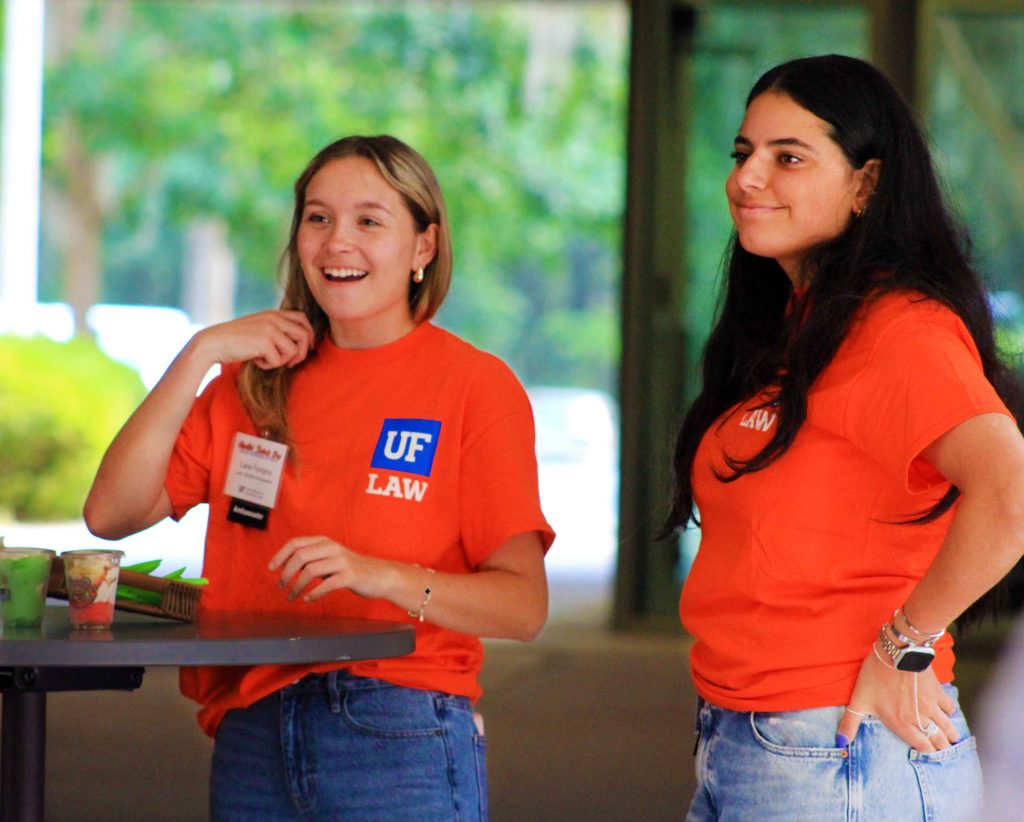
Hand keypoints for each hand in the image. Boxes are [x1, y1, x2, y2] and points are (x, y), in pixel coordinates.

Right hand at [194, 310, 314, 369]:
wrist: (213, 343)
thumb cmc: (235, 340)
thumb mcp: (258, 329)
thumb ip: (276, 331)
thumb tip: (301, 344)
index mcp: (273, 313)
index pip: (302, 318)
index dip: (308, 334)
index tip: (307, 347)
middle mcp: (273, 318)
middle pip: (304, 335)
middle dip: (302, 352)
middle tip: (291, 363)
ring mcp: (270, 329)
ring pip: (293, 351)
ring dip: (281, 361)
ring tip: (265, 359)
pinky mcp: (265, 342)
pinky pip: (278, 361)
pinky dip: (268, 365)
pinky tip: (255, 360)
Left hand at [267, 535, 387, 602]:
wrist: (380, 575)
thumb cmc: (352, 569)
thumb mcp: (330, 558)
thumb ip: (312, 559)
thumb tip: (287, 566)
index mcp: (325, 541)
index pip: (296, 543)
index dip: (280, 555)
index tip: (271, 568)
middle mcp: (332, 548)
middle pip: (300, 556)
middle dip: (286, 573)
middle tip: (281, 586)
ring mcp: (342, 561)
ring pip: (310, 571)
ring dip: (297, 586)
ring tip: (292, 596)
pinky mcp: (350, 576)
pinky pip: (327, 584)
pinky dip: (314, 593)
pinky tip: (308, 599)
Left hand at [836, 651, 959, 752]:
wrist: (896, 653)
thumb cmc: (875, 676)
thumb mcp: (859, 700)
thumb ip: (850, 723)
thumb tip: (840, 743)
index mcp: (902, 724)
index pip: (922, 747)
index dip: (929, 753)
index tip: (932, 754)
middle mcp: (920, 719)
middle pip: (938, 739)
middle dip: (942, 747)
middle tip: (945, 749)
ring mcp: (931, 706)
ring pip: (948, 727)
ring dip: (951, 734)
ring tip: (953, 739)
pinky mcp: (938, 692)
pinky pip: (950, 707)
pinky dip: (951, 712)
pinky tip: (949, 713)